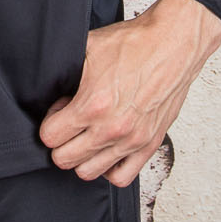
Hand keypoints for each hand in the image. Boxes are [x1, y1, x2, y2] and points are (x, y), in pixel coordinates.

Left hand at [38, 0, 220, 186]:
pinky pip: (121, 177)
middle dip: (60, 141)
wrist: (172, 45)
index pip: (50, 137)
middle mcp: (112, 129)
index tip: (60, 109)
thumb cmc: (135, 44)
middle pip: (64, 159)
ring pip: (89, 172)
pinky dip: (108, 168)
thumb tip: (48, 81)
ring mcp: (132, 140)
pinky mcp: (149, 144)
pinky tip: (106, 147)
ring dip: (81, 156)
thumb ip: (64, 70)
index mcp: (93, 105)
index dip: (50, 121)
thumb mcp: (87, 47)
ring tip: (88, 133)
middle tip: (70, 121)